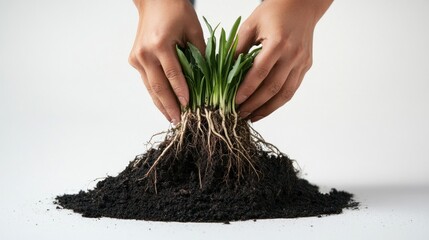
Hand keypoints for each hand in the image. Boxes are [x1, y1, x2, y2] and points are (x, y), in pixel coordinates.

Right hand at [128, 0, 204, 124]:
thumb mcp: (193, 30)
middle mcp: (145, 53)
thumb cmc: (176, 11)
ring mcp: (137, 58)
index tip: (190, 108)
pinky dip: (156, 94)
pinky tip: (164, 105)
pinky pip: (147, 81)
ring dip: (161, 105)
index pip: (173, 75)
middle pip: (158, 87)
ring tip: (172, 119)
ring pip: (150, 88)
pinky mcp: (134, 60)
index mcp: (160, 45)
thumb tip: (205, 80)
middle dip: (169, 107)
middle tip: (179, 122)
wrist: (154, 1)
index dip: (182, 93)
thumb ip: (199, 54)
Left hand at [235, 0, 332, 121]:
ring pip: (285, 94)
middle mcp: (293, 55)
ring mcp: (302, 62)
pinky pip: (292, 89)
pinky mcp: (306, 66)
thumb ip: (237, 48)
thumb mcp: (250, 24)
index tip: (233, 102)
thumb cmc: (274, 10)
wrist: (302, 4)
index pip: (259, 73)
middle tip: (239, 115)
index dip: (246, 90)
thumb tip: (223, 71)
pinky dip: (278, 102)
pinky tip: (266, 108)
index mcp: (278, 43)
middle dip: (254, 105)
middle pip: (272, 88)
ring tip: (252, 117)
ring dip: (268, 109)